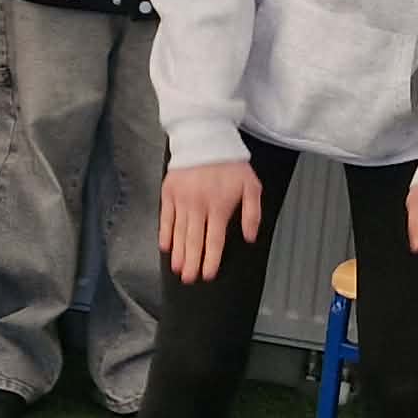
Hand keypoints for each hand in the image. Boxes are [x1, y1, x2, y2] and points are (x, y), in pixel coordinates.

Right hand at [159, 160, 265, 284]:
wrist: (205, 138)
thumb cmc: (231, 164)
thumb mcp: (251, 186)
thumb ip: (252, 213)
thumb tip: (250, 237)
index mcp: (219, 207)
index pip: (214, 240)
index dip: (210, 260)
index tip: (208, 274)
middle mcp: (198, 207)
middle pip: (194, 241)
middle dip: (192, 263)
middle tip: (189, 280)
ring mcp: (181, 200)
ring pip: (178, 233)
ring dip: (178, 253)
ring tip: (177, 269)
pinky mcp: (169, 193)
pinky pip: (165, 218)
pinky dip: (164, 233)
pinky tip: (165, 247)